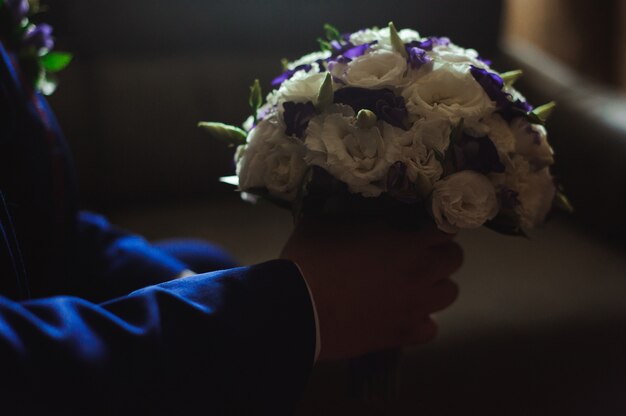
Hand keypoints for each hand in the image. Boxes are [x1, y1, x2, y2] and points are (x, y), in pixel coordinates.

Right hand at [281, 217, 462, 359]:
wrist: (296, 307)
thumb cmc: (312, 259)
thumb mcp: (330, 220)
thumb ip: (354, 212)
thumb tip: (358, 204)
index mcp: (407, 244)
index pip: (445, 227)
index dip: (435, 223)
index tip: (422, 222)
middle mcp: (420, 275)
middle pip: (455, 259)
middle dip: (440, 251)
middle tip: (417, 250)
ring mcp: (413, 308)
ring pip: (449, 294)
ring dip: (435, 284)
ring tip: (413, 282)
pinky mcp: (399, 335)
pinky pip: (429, 329)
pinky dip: (421, 320)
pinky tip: (403, 313)